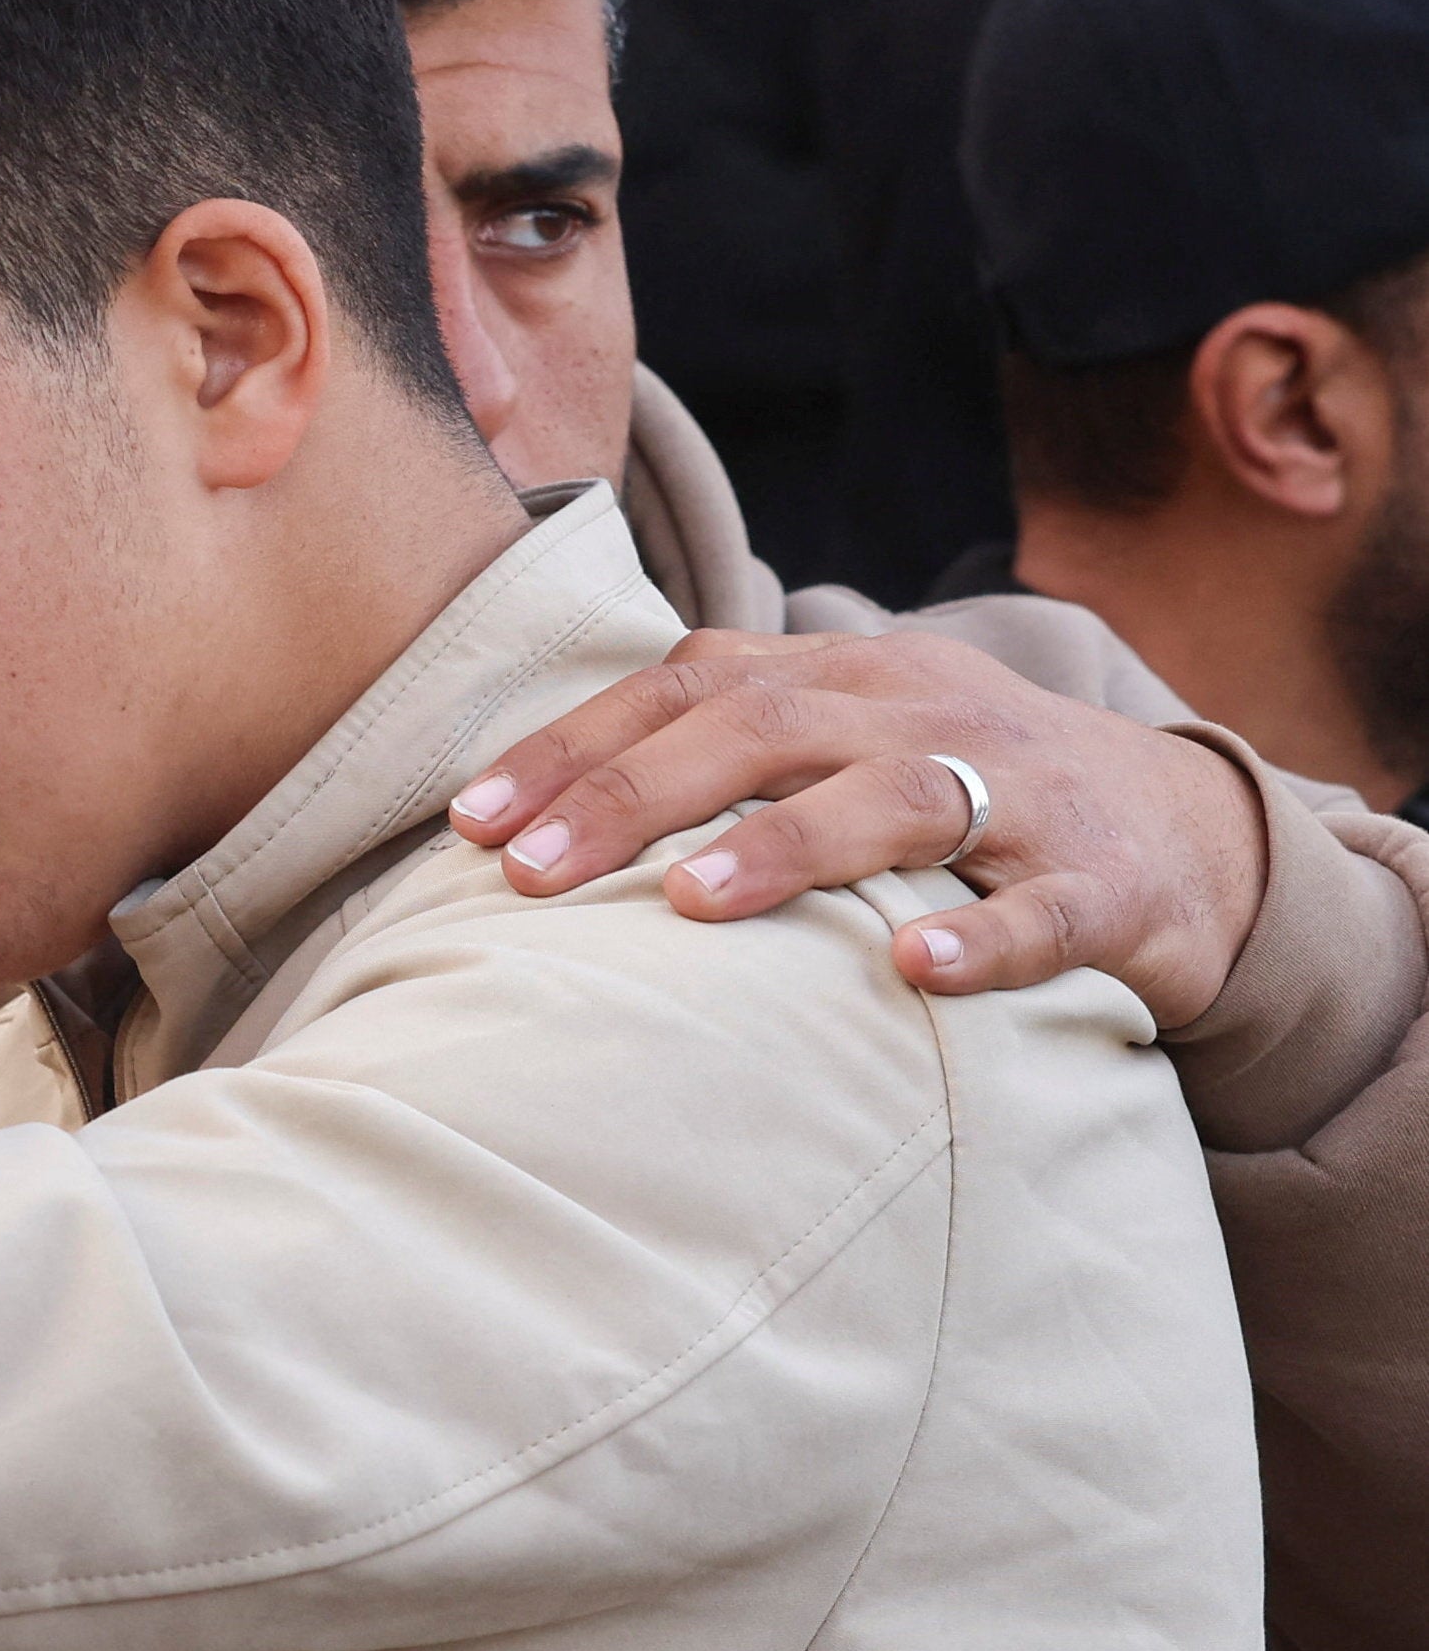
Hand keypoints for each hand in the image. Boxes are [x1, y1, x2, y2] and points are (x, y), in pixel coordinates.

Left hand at [443, 627, 1269, 1026]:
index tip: (468, 822)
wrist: (1182, 830)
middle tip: (529, 874)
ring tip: (688, 904)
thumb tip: (521, 816)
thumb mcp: (834, 746)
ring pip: (895, 798)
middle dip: (634, 797)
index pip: (682, 686)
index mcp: (837, 678)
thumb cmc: (954, 793)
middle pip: (762, 728)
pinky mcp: (1108, 885)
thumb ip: (707, 754)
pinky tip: (916, 973)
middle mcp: (918, 712)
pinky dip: (982, 935)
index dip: (572, 748)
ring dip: (785, 849)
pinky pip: (1046, 910)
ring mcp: (1019, 793)